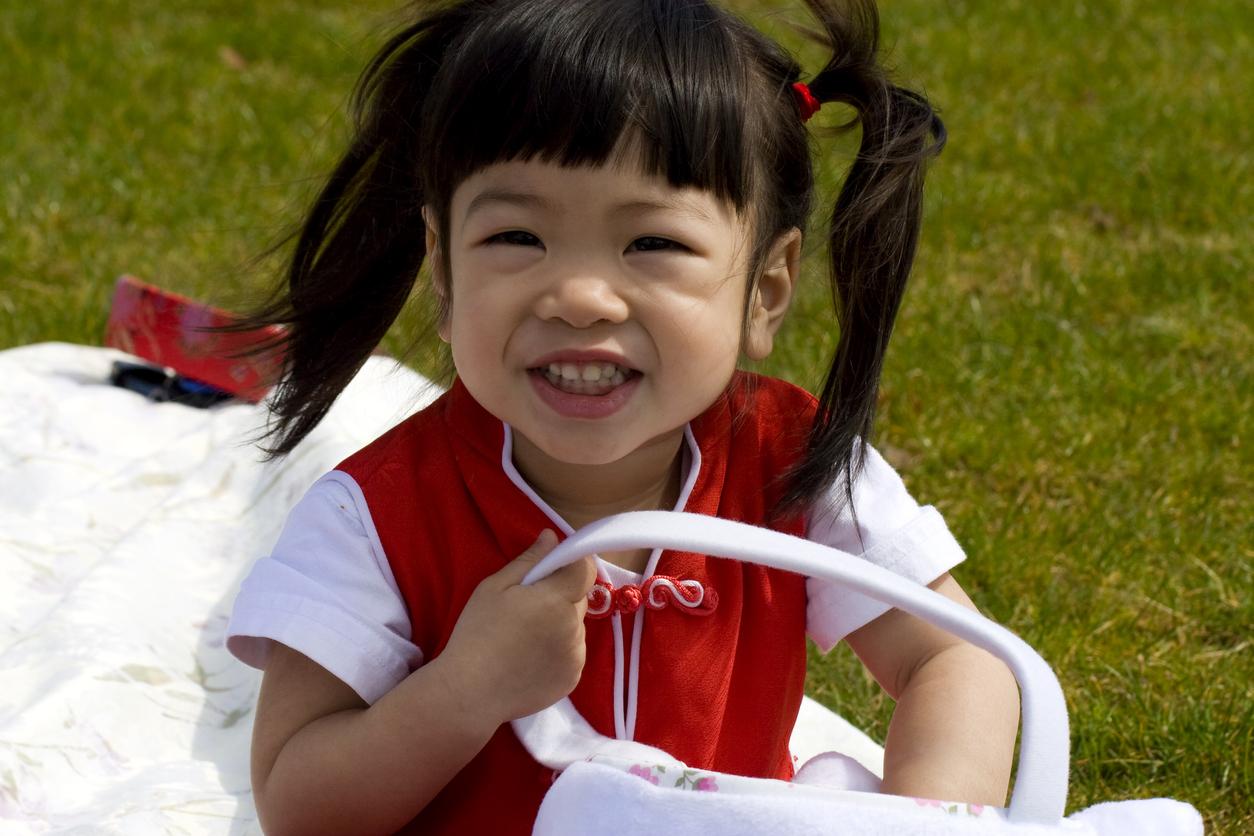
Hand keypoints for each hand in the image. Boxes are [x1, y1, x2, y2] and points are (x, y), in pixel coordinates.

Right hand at [432, 530, 596, 729]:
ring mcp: (576, 657)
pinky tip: (530, 659)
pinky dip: (558, 651)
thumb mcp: (494, 588)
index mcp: (555, 601)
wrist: (469, 692)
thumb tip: (552, 536)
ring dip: (559, 625)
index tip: (552, 569)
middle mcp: (573, 628)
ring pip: (575, 628)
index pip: (585, 569)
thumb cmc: (476, 634)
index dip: (572, 564)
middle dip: (559, 596)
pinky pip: (572, 653)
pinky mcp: (572, 679)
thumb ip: (529, 560)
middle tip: (526, 608)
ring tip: (524, 639)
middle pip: (578, 599)